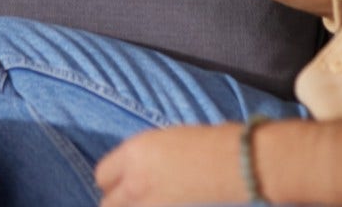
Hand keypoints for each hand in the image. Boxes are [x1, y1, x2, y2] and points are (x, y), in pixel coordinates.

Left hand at [95, 124, 246, 205]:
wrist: (239, 163)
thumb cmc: (211, 143)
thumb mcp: (167, 140)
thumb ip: (143, 158)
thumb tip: (135, 171)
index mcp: (134, 154)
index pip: (102, 175)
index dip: (112, 180)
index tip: (121, 182)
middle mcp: (135, 182)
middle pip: (107, 203)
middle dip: (118, 201)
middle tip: (132, 198)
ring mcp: (150, 205)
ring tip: (148, 201)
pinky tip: (161, 205)